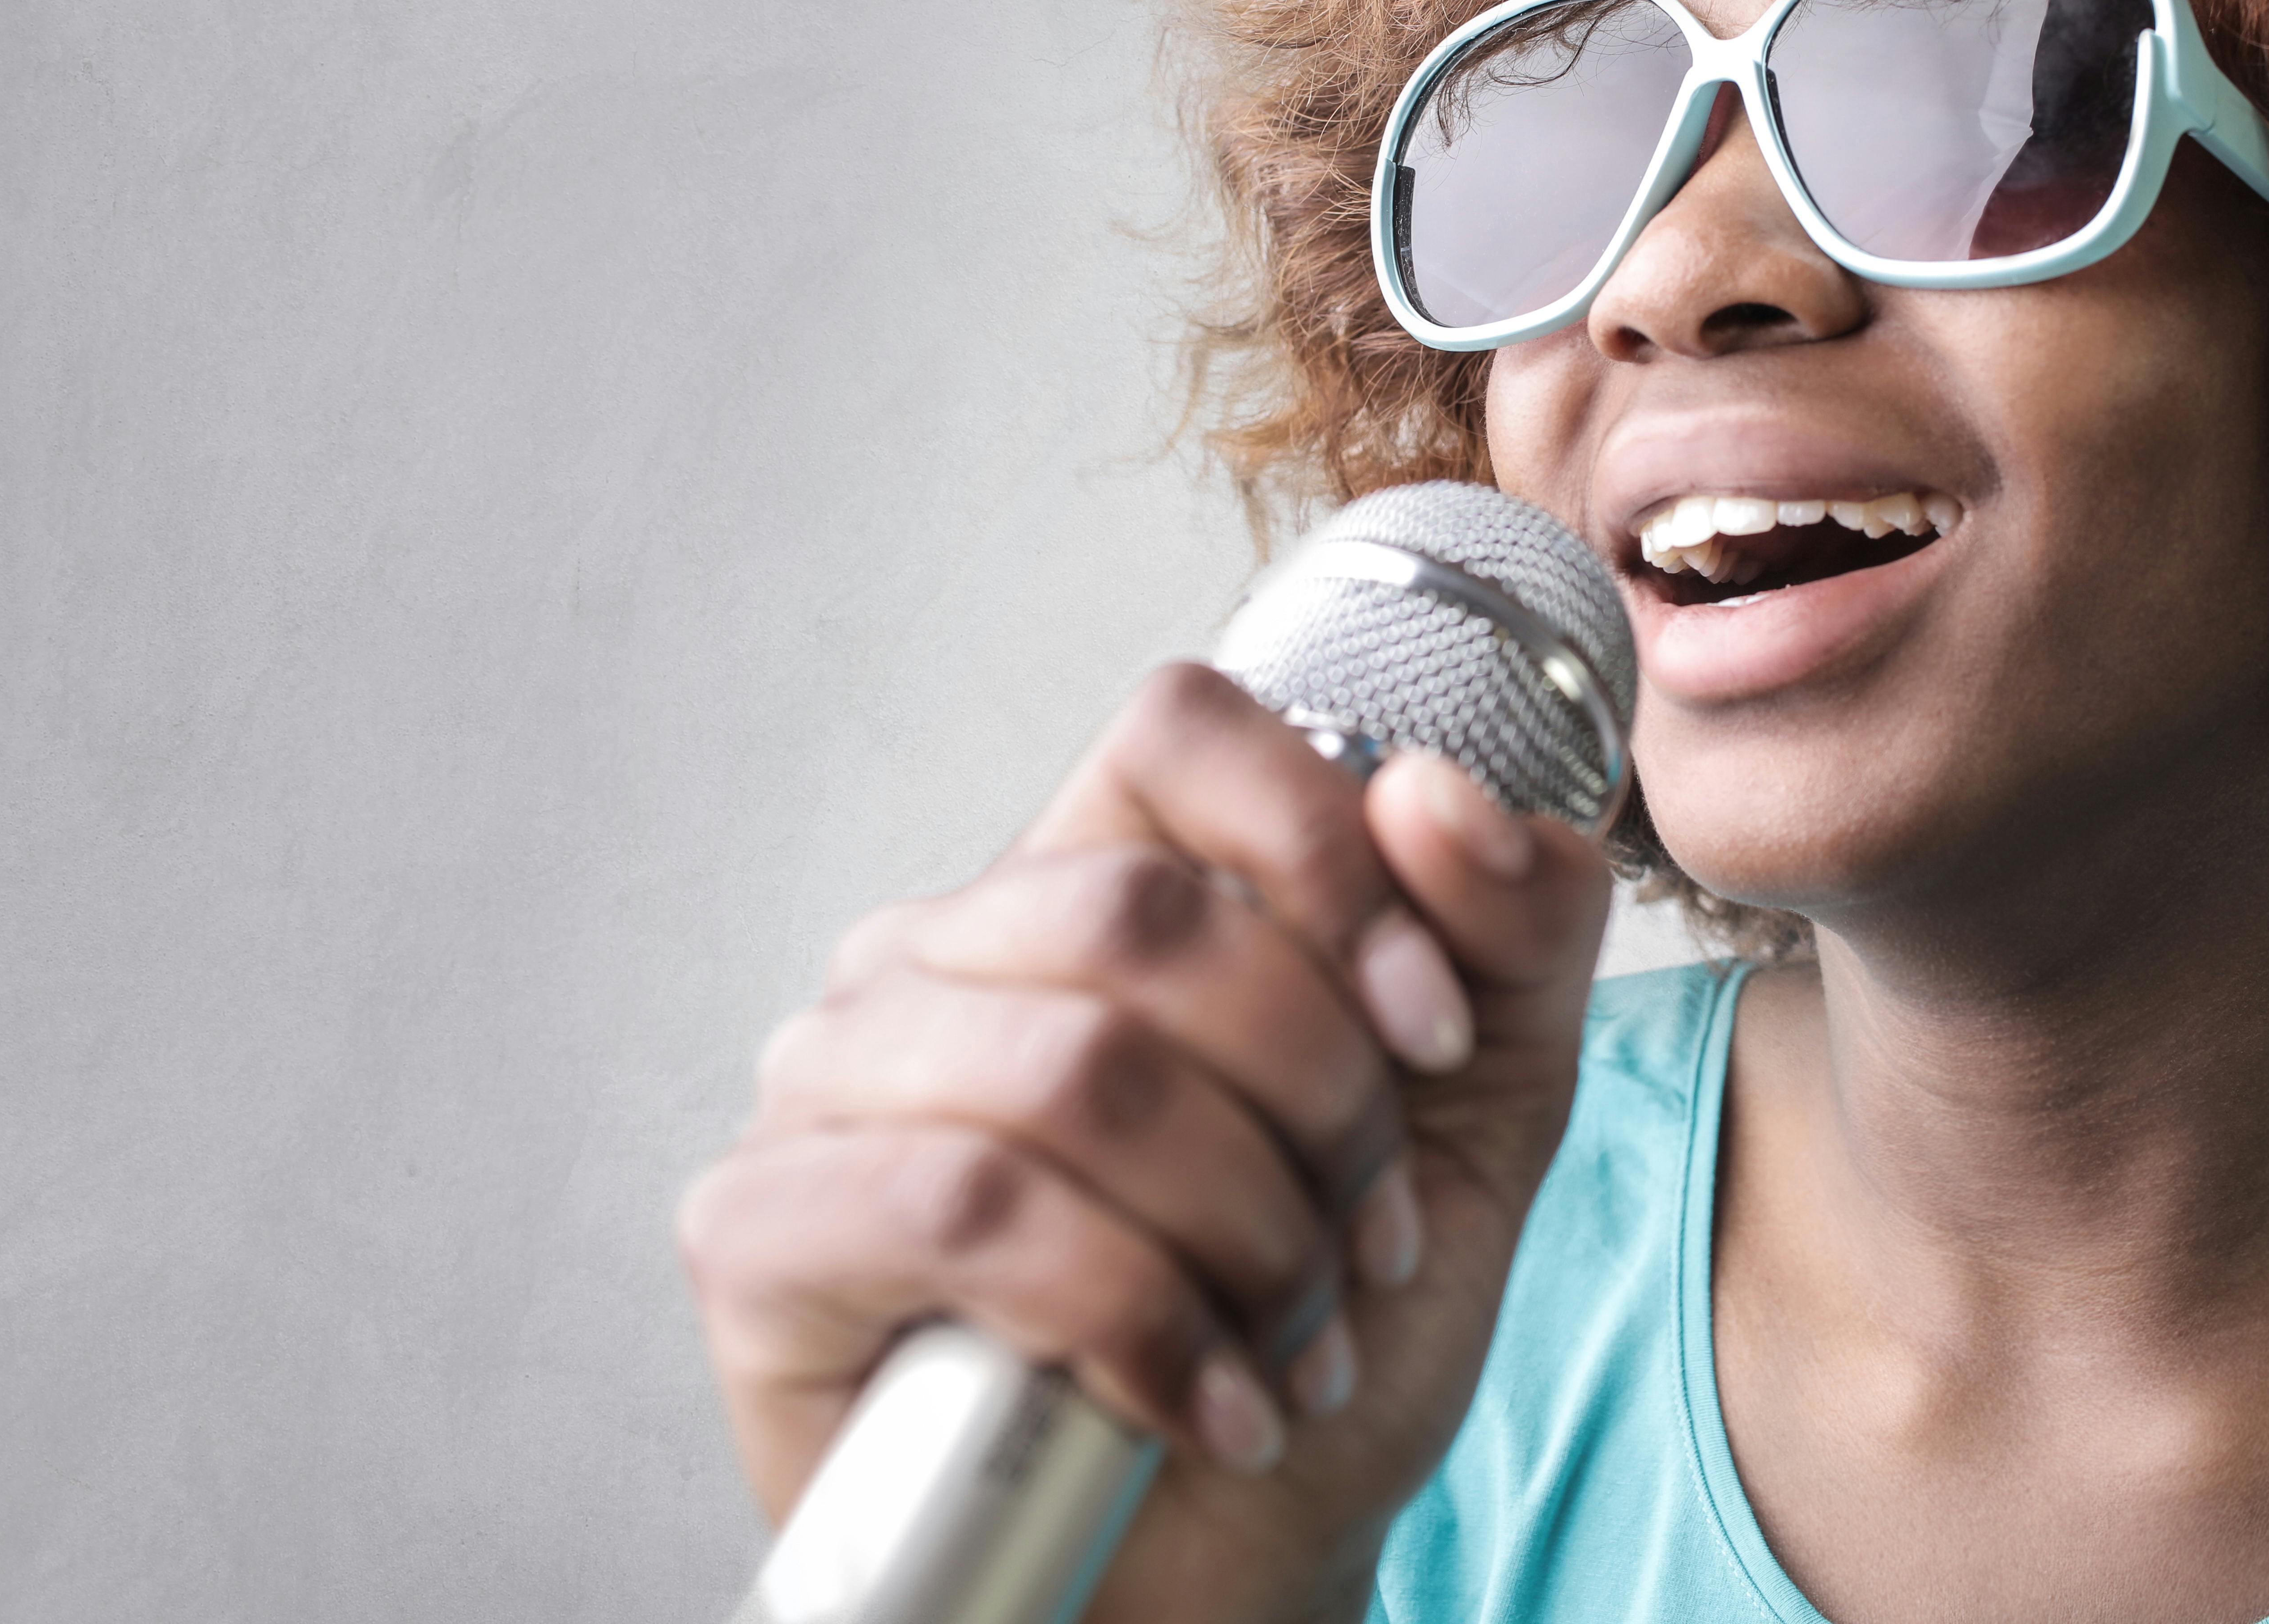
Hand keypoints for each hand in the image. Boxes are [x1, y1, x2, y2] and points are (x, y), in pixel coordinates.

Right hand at [677, 663, 1610, 1623]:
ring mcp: (828, 1081)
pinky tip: (1206, 1402)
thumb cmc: (1321, 1320)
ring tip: (1293, 1335)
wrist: (1240, 1559)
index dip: (1331, 858)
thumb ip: (1507, 927)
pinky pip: (969, 1209)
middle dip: (1314, 1101)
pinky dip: (1135, 1321)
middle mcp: (937, 952)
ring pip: (1074, 1069)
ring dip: (1241, 1230)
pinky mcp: (761, 1228)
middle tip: (1365, 1240)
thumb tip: (1434, 794)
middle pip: (1145, 913)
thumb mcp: (1481, 1109)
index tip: (1436, 1030)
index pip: (1179, 727)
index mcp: (1088, 884)